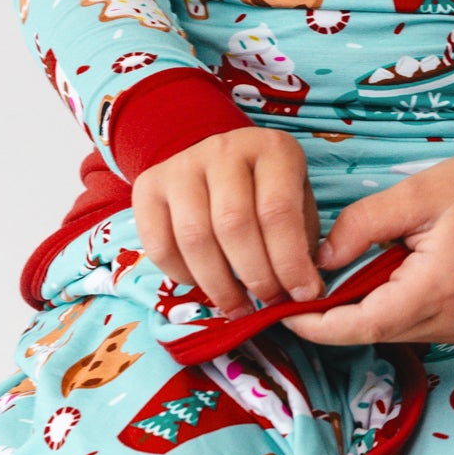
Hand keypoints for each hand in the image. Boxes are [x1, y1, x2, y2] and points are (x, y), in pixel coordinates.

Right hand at [131, 127, 321, 317]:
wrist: (220, 158)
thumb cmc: (268, 187)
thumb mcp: (297, 198)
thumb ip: (303, 238)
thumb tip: (305, 290)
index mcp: (272, 148)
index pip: (277, 210)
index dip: (290, 261)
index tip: (304, 293)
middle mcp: (224, 149)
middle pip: (234, 225)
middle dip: (255, 276)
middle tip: (269, 302)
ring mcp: (182, 165)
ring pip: (195, 238)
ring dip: (220, 285)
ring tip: (240, 306)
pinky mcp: (149, 186)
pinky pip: (159, 246)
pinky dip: (183, 277)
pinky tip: (206, 285)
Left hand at [282, 146, 453, 346]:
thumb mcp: (415, 194)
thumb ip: (361, 227)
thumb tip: (319, 262)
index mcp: (440, 287)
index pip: (363, 325)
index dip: (317, 325)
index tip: (282, 311)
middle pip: (374, 332)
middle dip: (335, 314)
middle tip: (304, 282)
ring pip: (391, 331)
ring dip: (362, 309)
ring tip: (347, 270)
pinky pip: (411, 324)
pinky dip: (388, 306)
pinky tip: (383, 275)